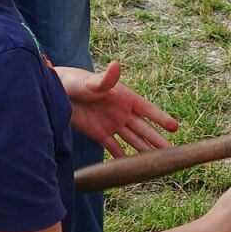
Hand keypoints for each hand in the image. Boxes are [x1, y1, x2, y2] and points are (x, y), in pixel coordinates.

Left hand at [56, 61, 178, 157]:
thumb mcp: (91, 82)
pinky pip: (114, 147)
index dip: (160, 118)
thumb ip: (105, 78)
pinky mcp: (99, 134)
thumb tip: (116, 64)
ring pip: (132, 139)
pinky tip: (132, 167)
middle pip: (143, 128)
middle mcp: (121, 111)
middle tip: (172, 152)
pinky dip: (123, 157)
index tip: (175, 127)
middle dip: (157, 139)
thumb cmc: (75, 82)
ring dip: (144, 149)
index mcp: (124, 97)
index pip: (146, 110)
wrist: (56, 93)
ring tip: (157, 162)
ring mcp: (111, 123)